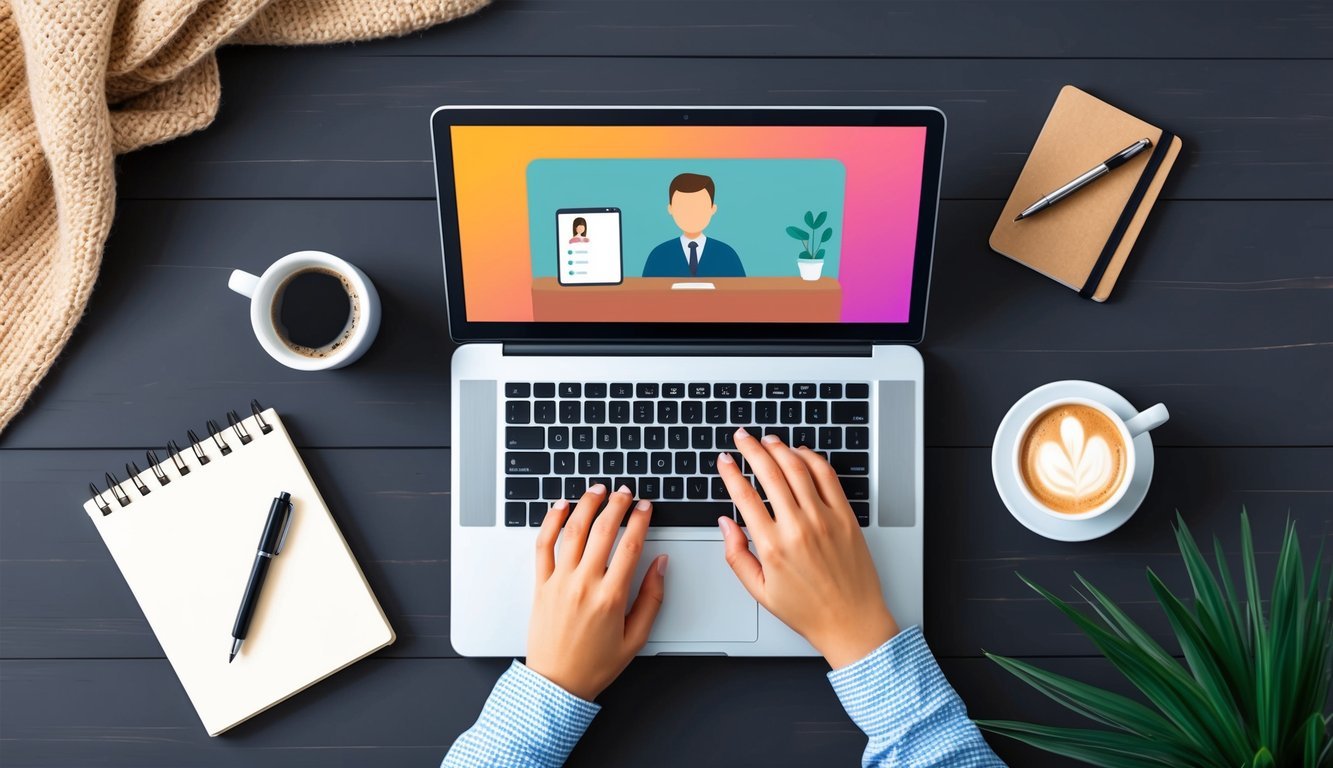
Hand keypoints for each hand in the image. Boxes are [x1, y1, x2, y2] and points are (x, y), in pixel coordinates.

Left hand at [525, 484, 667, 699]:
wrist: (556, 684)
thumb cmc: (596, 664)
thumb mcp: (636, 638)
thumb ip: (652, 598)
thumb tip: (661, 564)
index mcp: (611, 598)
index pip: (630, 546)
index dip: (640, 520)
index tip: (646, 507)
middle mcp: (584, 585)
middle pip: (602, 531)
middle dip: (617, 505)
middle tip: (626, 493)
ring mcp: (559, 582)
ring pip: (573, 531)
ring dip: (586, 505)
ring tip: (598, 490)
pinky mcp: (541, 584)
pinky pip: (543, 545)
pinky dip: (551, 521)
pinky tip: (561, 506)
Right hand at [717, 429, 898, 668]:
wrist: (852, 622)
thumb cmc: (808, 610)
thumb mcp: (760, 591)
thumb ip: (736, 555)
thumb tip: (725, 524)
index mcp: (773, 547)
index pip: (744, 496)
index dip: (731, 472)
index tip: (724, 460)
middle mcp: (798, 528)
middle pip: (770, 473)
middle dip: (751, 449)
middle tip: (742, 437)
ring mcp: (824, 519)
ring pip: (798, 468)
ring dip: (779, 448)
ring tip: (767, 440)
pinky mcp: (846, 517)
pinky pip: (827, 477)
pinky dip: (812, 459)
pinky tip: (800, 454)